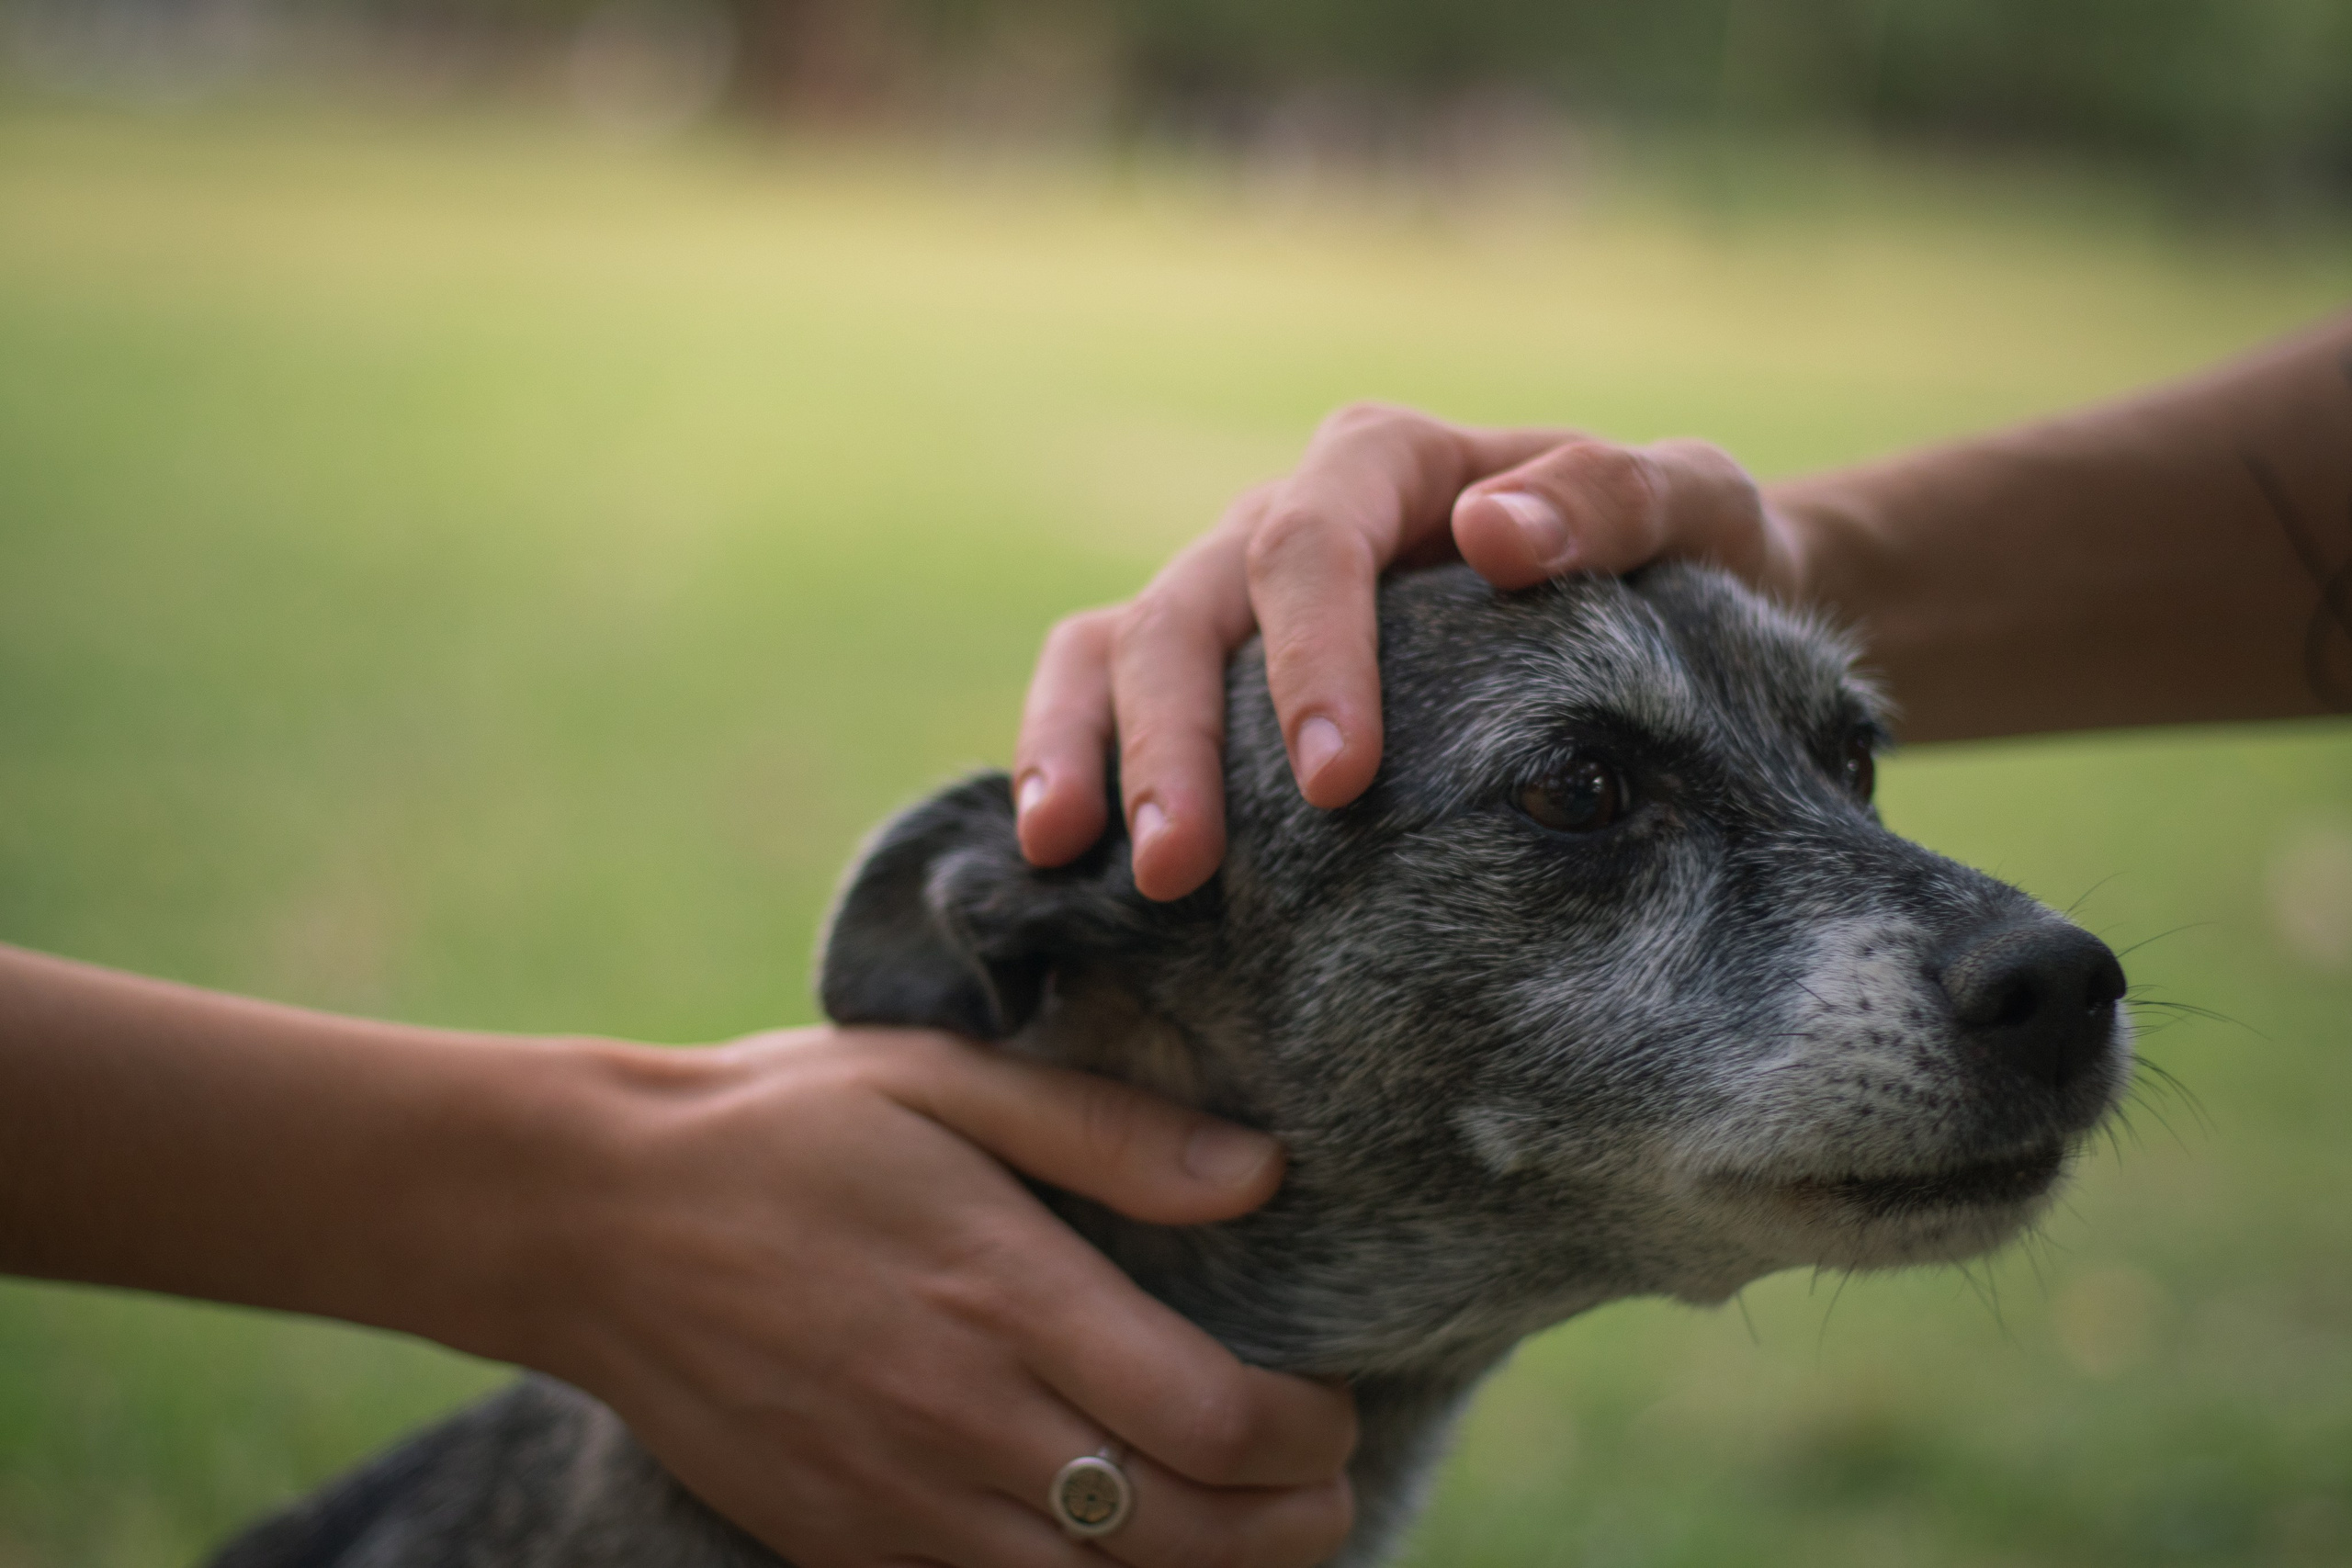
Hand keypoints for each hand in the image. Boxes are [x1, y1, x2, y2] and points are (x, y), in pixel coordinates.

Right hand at [536, 1026, 1356, 1567]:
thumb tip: (1264, 1174)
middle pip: (1187, 1536)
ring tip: (1245, 1518)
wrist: (592, 1222)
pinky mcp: (842, 1547)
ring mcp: (898, 1504)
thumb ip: (1108, 1132)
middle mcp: (963, 1418)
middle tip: (1322, 1478)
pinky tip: (1115, 1547)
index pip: (1217, 1421)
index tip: (1330, 1401)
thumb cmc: (783, 1128)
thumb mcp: (944, 1078)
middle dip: (1294, 1523)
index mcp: (1005, 1292)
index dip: (1311, 1435)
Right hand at [1013, 403, 1807, 899]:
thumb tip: (1496, 532)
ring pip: (1112, 645)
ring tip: (1067, 857)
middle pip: (1189, 608)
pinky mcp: (1205, 674)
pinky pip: (1098, 694)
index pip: (1313, 542)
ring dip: (1086, 749)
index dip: (1309, 656)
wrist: (1667, 602)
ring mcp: (1232, 597)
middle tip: (1179, 867)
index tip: (1340, 782)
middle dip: (1173, 738)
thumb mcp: (1694, 506)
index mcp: (1390, 466)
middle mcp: (1284, 522)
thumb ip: (1613, 500)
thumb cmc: (1686, 556)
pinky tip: (1051, 856)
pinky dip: (1066, 759)